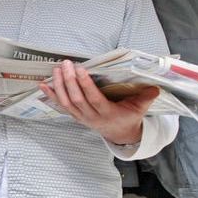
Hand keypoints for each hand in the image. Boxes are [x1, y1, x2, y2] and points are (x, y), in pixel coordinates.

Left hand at [39, 60, 159, 144]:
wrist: (120, 134)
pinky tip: (43, 84)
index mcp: (107, 113)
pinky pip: (60, 105)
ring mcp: (81, 117)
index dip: (85, 84)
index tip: (81, 69)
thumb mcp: (140, 109)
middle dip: (70, 81)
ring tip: (56, 69)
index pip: (93, 98)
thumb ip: (146, 98)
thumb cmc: (129, 116)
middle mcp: (91, 117)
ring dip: (59, 85)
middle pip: (77, 99)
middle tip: (67, 64)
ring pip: (66, 102)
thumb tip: (155, 87)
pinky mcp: (74, 116)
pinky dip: (51, 95)